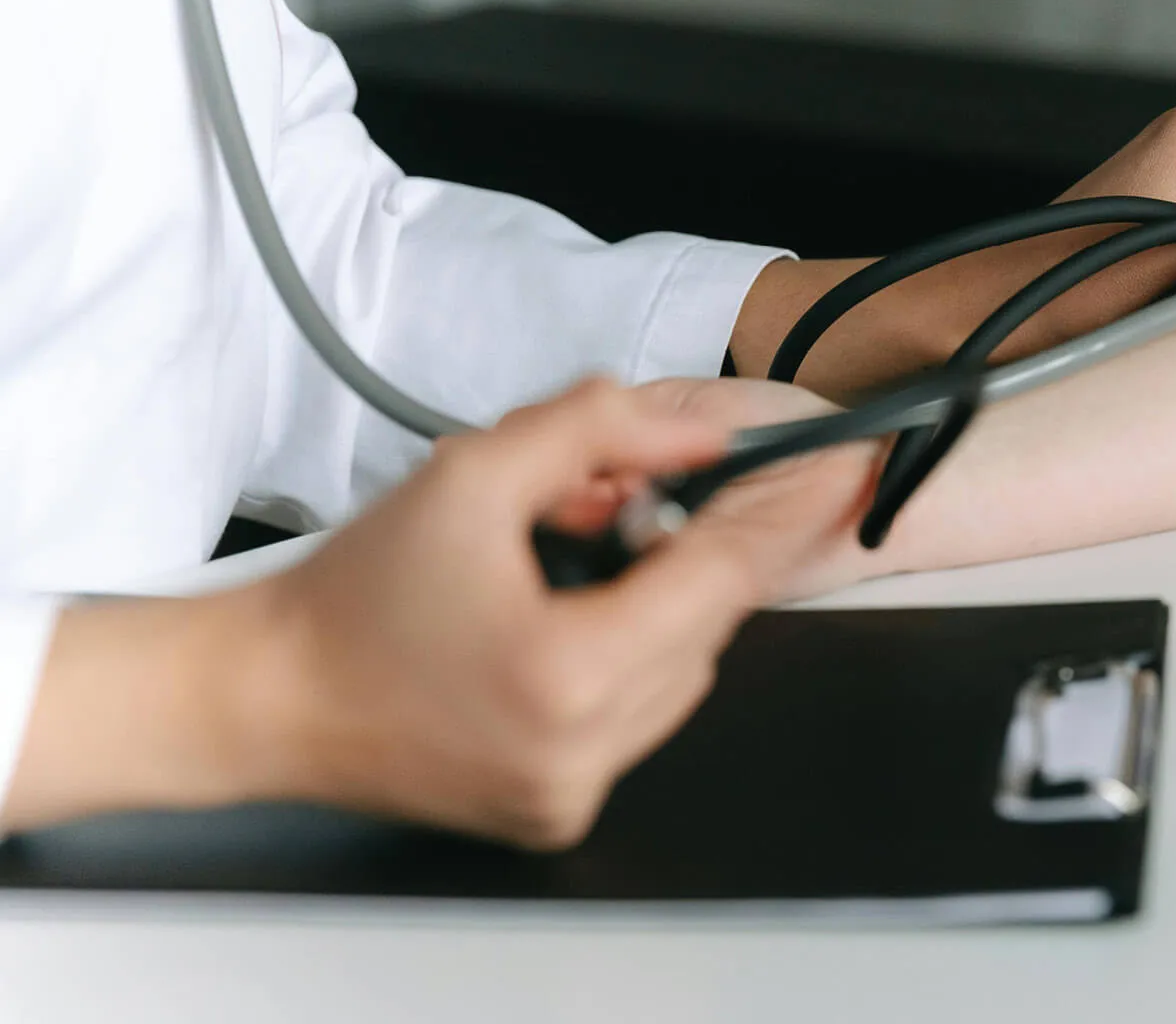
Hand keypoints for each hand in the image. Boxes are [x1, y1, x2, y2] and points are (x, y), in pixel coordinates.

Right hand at [239, 377, 870, 846]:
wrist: (267, 697)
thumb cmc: (353, 595)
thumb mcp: (472, 473)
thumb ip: (597, 431)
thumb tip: (700, 435)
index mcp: (570, 671)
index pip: (722, 579)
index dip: (783, 512)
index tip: (840, 467)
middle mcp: (584, 750)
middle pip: (706, 626)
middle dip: (676, 557)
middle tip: (608, 514)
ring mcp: (573, 792)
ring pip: (682, 675)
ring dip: (652, 614)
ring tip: (559, 577)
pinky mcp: (558, 813)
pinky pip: (637, 721)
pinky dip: (622, 667)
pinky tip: (550, 634)